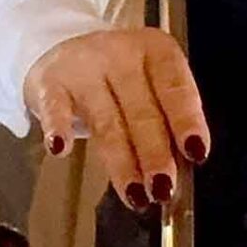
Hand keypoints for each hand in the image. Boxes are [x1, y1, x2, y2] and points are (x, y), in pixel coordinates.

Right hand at [25, 28, 209, 209]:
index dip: (187, 121)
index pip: (175, 88)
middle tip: (163, 188)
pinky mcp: (50, 83)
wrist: (64, 51)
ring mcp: (84, 68)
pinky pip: (56, 109)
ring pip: (106, 122)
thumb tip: (183, 167)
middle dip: (155, 154)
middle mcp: (121, 55)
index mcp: (156, 51)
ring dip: (121, 162)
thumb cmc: (119, 78)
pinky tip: (61, 148)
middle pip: (142, 111)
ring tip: (134, 194)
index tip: (196, 152)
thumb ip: (167, 119)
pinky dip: (59, 128)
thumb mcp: (150, 85)